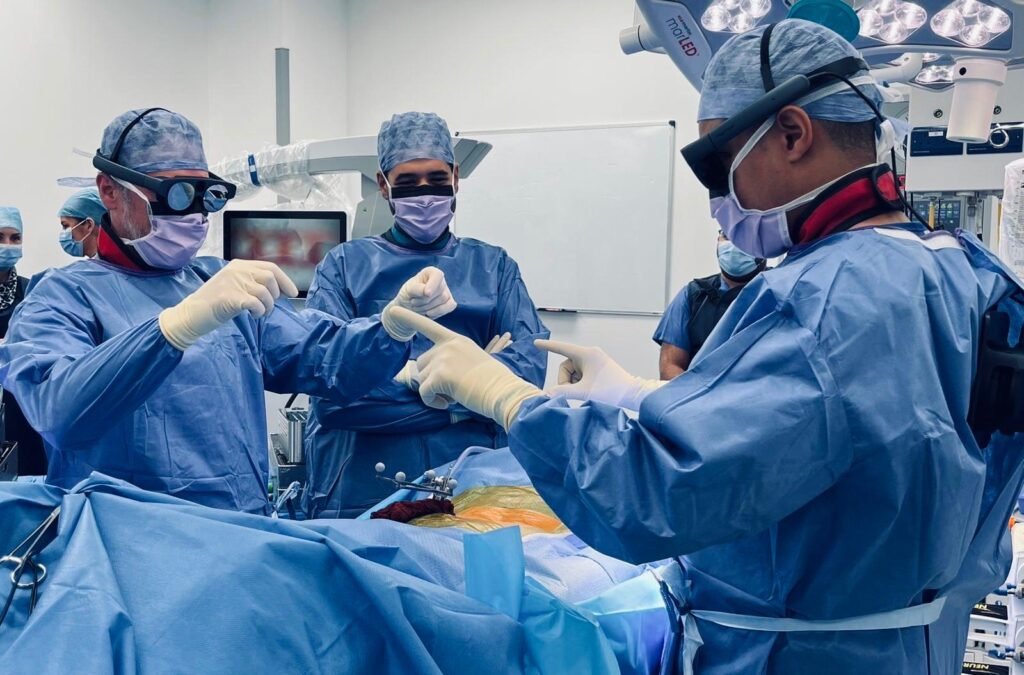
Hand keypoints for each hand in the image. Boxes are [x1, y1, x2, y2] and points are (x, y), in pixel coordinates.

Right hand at [159, 260, 297, 350]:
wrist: (190, 315)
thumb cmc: (214, 304)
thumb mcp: (234, 286)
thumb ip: (252, 283)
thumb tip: (281, 290)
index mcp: (238, 265)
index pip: (270, 268)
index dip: (285, 280)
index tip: (292, 293)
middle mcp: (236, 270)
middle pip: (270, 277)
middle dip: (276, 294)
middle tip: (268, 306)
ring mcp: (232, 283)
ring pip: (265, 292)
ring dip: (268, 306)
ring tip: (260, 313)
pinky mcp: (229, 297)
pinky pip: (256, 303)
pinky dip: (260, 311)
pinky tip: (254, 315)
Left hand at [381, 267, 456, 340]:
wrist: (408, 307)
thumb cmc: (408, 295)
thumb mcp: (408, 290)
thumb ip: (417, 289)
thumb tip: (428, 293)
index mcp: (430, 272)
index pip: (437, 275)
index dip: (433, 285)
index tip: (427, 293)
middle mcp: (441, 281)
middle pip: (439, 291)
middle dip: (424, 300)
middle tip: (413, 302)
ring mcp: (447, 292)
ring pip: (443, 299)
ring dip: (427, 307)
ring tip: (417, 307)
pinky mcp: (450, 303)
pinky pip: (450, 306)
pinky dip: (438, 311)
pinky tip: (428, 313)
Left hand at [388, 307, 542, 430]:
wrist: (502, 391)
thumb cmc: (492, 381)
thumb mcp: (473, 360)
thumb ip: (452, 360)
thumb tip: (433, 375)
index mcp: (456, 340)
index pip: (429, 326)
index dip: (410, 318)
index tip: (394, 310)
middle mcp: (447, 346)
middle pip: (422, 364)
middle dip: (431, 379)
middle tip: (451, 388)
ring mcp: (443, 359)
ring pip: (422, 379)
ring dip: (433, 391)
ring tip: (453, 395)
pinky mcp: (439, 375)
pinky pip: (424, 393)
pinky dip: (432, 402)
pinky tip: (447, 404)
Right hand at [536, 340, 664, 410]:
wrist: (632, 394)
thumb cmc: (610, 391)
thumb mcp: (583, 392)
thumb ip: (562, 393)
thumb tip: (545, 394)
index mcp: (586, 354)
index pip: (561, 348)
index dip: (548, 347)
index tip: (536, 343)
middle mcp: (590, 354)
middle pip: (566, 366)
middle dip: (566, 381)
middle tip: (575, 393)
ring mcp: (595, 360)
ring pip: (573, 372)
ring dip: (574, 383)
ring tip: (586, 392)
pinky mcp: (598, 367)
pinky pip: (581, 374)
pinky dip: (580, 383)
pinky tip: (590, 390)